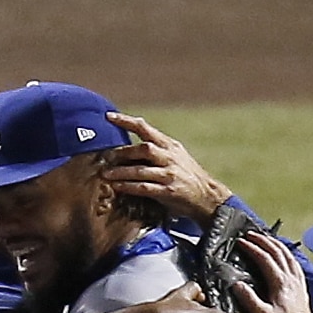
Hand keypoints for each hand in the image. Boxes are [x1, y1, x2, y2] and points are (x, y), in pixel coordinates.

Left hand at [104, 112, 231, 221]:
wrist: (206, 196)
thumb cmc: (185, 175)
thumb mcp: (175, 156)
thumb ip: (156, 150)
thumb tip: (129, 147)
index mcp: (169, 145)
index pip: (145, 128)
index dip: (127, 121)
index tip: (109, 117)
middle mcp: (170, 157)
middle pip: (143, 148)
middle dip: (123, 152)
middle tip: (105, 156)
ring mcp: (170, 174)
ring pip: (141, 170)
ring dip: (121, 172)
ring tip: (105, 174)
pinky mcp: (169, 191)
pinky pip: (145, 188)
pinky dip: (129, 186)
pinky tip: (117, 186)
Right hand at [233, 228, 312, 312]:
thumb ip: (249, 299)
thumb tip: (237, 284)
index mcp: (279, 283)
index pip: (265, 259)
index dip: (252, 248)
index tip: (241, 242)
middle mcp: (290, 278)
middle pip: (277, 252)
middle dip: (263, 240)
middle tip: (251, 234)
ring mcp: (297, 280)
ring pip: (288, 255)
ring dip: (276, 244)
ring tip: (265, 238)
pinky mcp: (301, 286)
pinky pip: (295, 263)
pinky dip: (287, 254)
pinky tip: (284, 253)